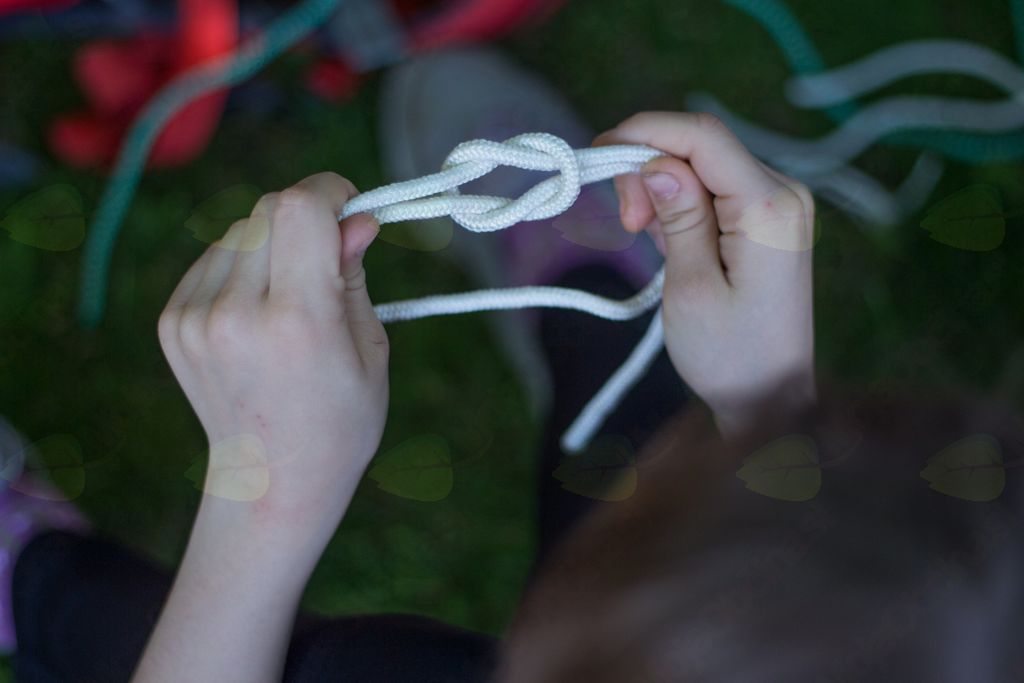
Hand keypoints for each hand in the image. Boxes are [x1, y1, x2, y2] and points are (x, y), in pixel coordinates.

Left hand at [158, 172, 387, 544]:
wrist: (271, 484)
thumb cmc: (340, 422)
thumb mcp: (369, 350)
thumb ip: (354, 275)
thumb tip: (356, 218)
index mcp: (297, 322)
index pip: (299, 207)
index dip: (329, 192)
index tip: (349, 208)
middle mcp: (236, 314)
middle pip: (268, 210)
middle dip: (305, 217)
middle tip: (328, 254)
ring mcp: (195, 319)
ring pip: (240, 231)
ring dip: (272, 244)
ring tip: (290, 298)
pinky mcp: (173, 323)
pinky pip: (214, 259)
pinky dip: (242, 267)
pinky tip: (258, 312)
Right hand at [596, 112, 815, 436]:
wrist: (769, 397)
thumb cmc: (728, 355)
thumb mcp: (690, 287)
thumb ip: (678, 216)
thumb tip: (655, 161)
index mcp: (769, 206)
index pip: (702, 135)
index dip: (643, 132)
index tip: (596, 157)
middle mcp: (783, 192)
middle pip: (700, 146)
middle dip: (648, 168)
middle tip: (627, 225)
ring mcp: (778, 204)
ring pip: (702, 165)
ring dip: (661, 189)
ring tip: (647, 242)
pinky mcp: (766, 219)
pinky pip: (713, 188)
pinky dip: (679, 203)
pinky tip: (668, 240)